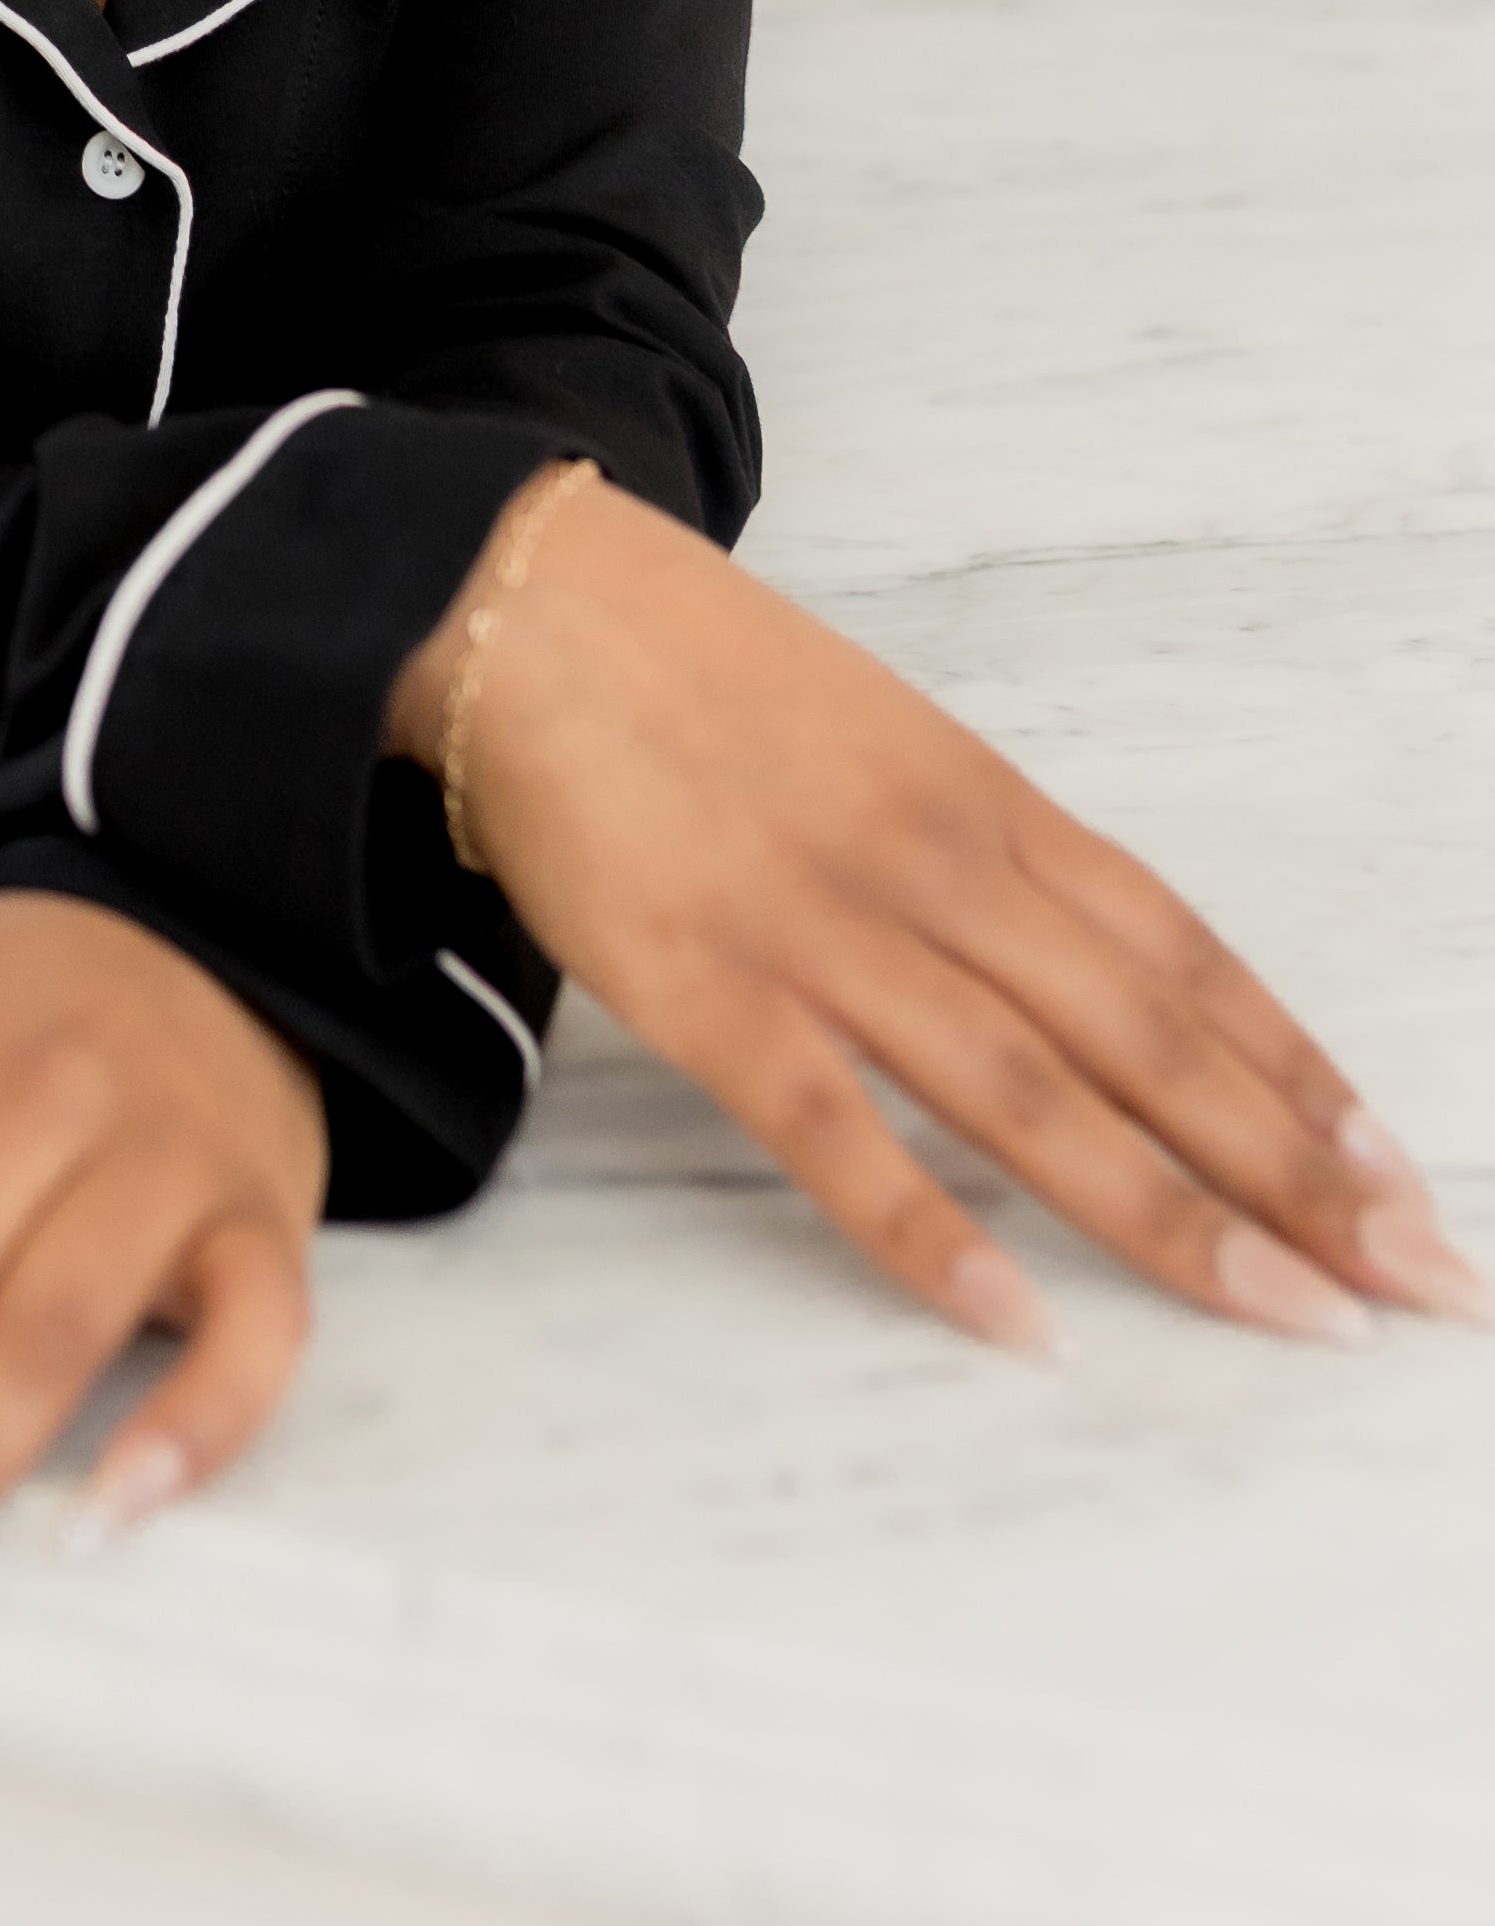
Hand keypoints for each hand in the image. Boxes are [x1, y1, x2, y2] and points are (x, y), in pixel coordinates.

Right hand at [393, 472, 1485, 1352]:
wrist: (521, 605)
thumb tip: (1095, 968)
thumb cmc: (695, 676)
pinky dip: (933, 1232)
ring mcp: (821, 930)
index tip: (1398, 1173)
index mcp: (979, 799)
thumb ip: (977, 848)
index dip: (1297, 1068)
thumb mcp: (877, 732)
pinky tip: (1021, 1321)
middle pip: (1146, 1035)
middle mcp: (932, 866)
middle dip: (1296, 1168)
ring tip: (1292, 1313)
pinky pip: (838, 1132)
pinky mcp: (705, 988)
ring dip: (1174, 1217)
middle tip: (1415, 1281)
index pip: (1180, 953)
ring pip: (1033, 1094)